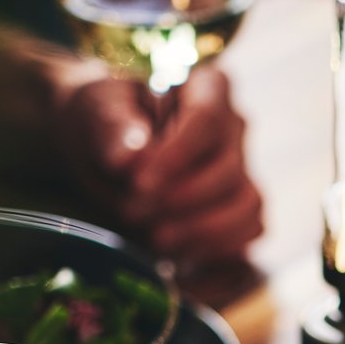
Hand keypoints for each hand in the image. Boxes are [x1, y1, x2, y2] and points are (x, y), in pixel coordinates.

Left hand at [53, 65, 262, 265]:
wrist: (103, 150)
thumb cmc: (103, 120)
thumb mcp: (95, 110)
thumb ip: (112, 127)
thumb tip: (130, 157)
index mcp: (208, 88)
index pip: (208, 119)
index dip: (178, 156)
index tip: (139, 183)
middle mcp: (235, 130)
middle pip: (229, 169)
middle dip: (182, 200)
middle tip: (131, 213)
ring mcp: (243, 171)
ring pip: (247, 205)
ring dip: (203, 231)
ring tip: (155, 240)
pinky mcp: (241, 208)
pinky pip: (249, 231)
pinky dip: (218, 248)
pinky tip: (179, 254)